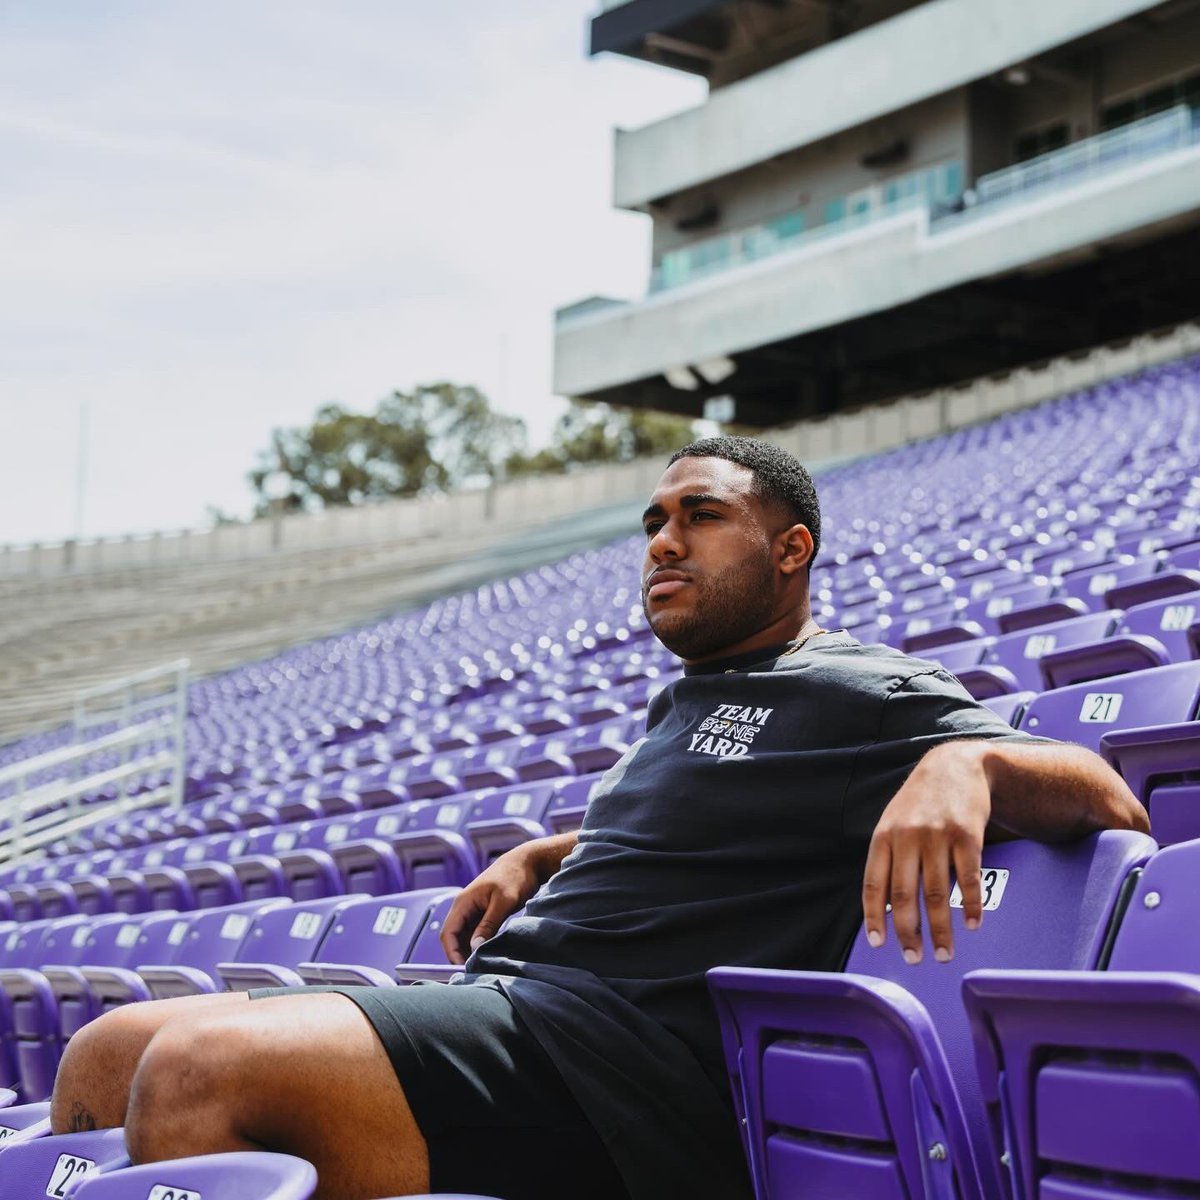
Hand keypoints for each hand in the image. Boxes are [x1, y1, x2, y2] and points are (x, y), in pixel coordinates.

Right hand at [440, 840, 545, 964]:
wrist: (527, 862)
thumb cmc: (515, 877)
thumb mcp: (503, 902)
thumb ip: (489, 924)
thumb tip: (475, 947)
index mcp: (463, 902)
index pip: (447, 933)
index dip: (452, 953)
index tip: (464, 969)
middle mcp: (464, 906)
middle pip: (453, 937)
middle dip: (459, 955)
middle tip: (473, 972)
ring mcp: (473, 909)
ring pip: (463, 936)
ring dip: (468, 951)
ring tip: (480, 966)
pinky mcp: (483, 912)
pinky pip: (474, 932)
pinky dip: (477, 944)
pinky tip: (487, 954)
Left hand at [861, 742, 990, 963]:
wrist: (955, 764)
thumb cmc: (920, 802)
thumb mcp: (893, 821)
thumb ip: (888, 858)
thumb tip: (884, 908)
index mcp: (883, 837)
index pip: (874, 884)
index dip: (875, 917)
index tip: (879, 943)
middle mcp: (907, 837)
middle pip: (904, 895)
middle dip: (909, 932)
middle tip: (915, 959)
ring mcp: (937, 835)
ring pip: (936, 893)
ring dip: (941, 929)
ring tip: (945, 953)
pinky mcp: (966, 835)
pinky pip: (967, 878)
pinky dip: (970, 905)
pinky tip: (972, 924)